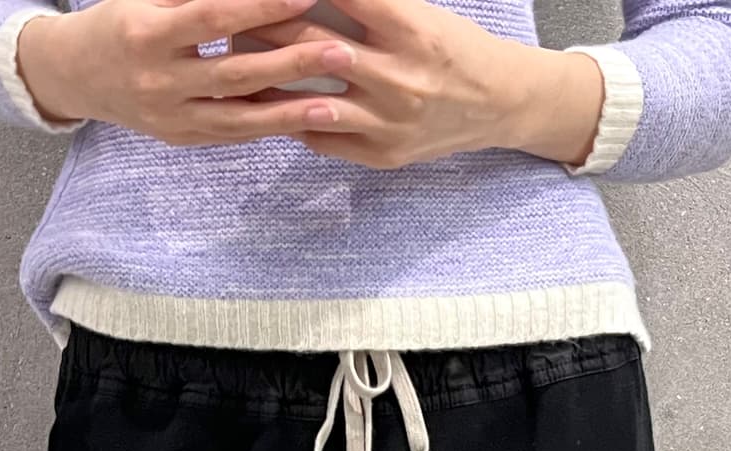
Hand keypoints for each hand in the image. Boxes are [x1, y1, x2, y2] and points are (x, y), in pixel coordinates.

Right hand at [15, 0, 408, 144]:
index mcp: (148, 33)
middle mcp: (159, 81)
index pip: (213, 16)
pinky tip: (306, 123)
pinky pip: (232, 134)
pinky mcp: (182, 139)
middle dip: (292, 63)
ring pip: (239, 118)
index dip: (259, 6)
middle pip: (235, 73)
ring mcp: (171, 117)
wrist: (78, 74)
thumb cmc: (122, 20)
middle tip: (341, 52)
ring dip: (290, 112)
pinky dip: (270, 128)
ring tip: (337, 104)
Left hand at [236, 0, 605, 167]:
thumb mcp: (416, 12)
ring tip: (237, 64)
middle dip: (268, 27)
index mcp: (411, 29)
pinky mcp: (383, 155)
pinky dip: (290, 120)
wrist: (498, 103)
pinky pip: (322, 139)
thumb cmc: (450, 47)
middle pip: (317, 46)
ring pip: (312, 101)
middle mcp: (401, 78)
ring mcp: (390, 123)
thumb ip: (365, 6)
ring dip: (270, 81)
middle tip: (233, 18)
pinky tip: (266, 107)